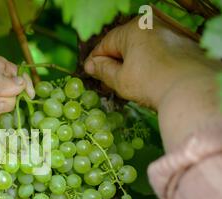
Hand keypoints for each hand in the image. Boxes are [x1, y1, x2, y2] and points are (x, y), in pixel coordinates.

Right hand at [84, 17, 221, 150]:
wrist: (191, 89)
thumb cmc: (151, 82)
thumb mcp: (120, 79)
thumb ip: (103, 70)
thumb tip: (91, 65)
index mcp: (133, 29)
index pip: (106, 43)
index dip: (95, 59)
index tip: (89, 72)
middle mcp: (152, 26)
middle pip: (124, 44)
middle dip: (114, 61)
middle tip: (105, 80)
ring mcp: (168, 35)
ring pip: (141, 49)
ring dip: (131, 64)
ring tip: (125, 83)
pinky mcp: (181, 47)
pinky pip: (156, 53)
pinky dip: (147, 65)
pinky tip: (145, 81)